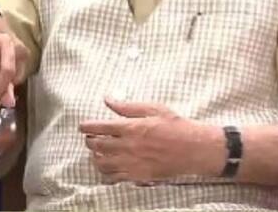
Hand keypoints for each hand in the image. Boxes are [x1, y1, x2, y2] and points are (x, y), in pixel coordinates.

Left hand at [79, 98, 224, 182]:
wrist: (194, 149)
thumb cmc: (175, 126)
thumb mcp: (153, 109)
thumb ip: (127, 106)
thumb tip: (108, 99)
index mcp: (130, 127)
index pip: (98, 127)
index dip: (86, 126)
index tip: (82, 126)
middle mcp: (128, 146)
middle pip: (97, 145)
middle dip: (89, 141)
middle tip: (90, 138)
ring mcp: (132, 163)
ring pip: (102, 163)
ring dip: (95, 157)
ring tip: (97, 152)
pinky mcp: (138, 175)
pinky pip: (115, 177)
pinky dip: (106, 172)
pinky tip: (108, 167)